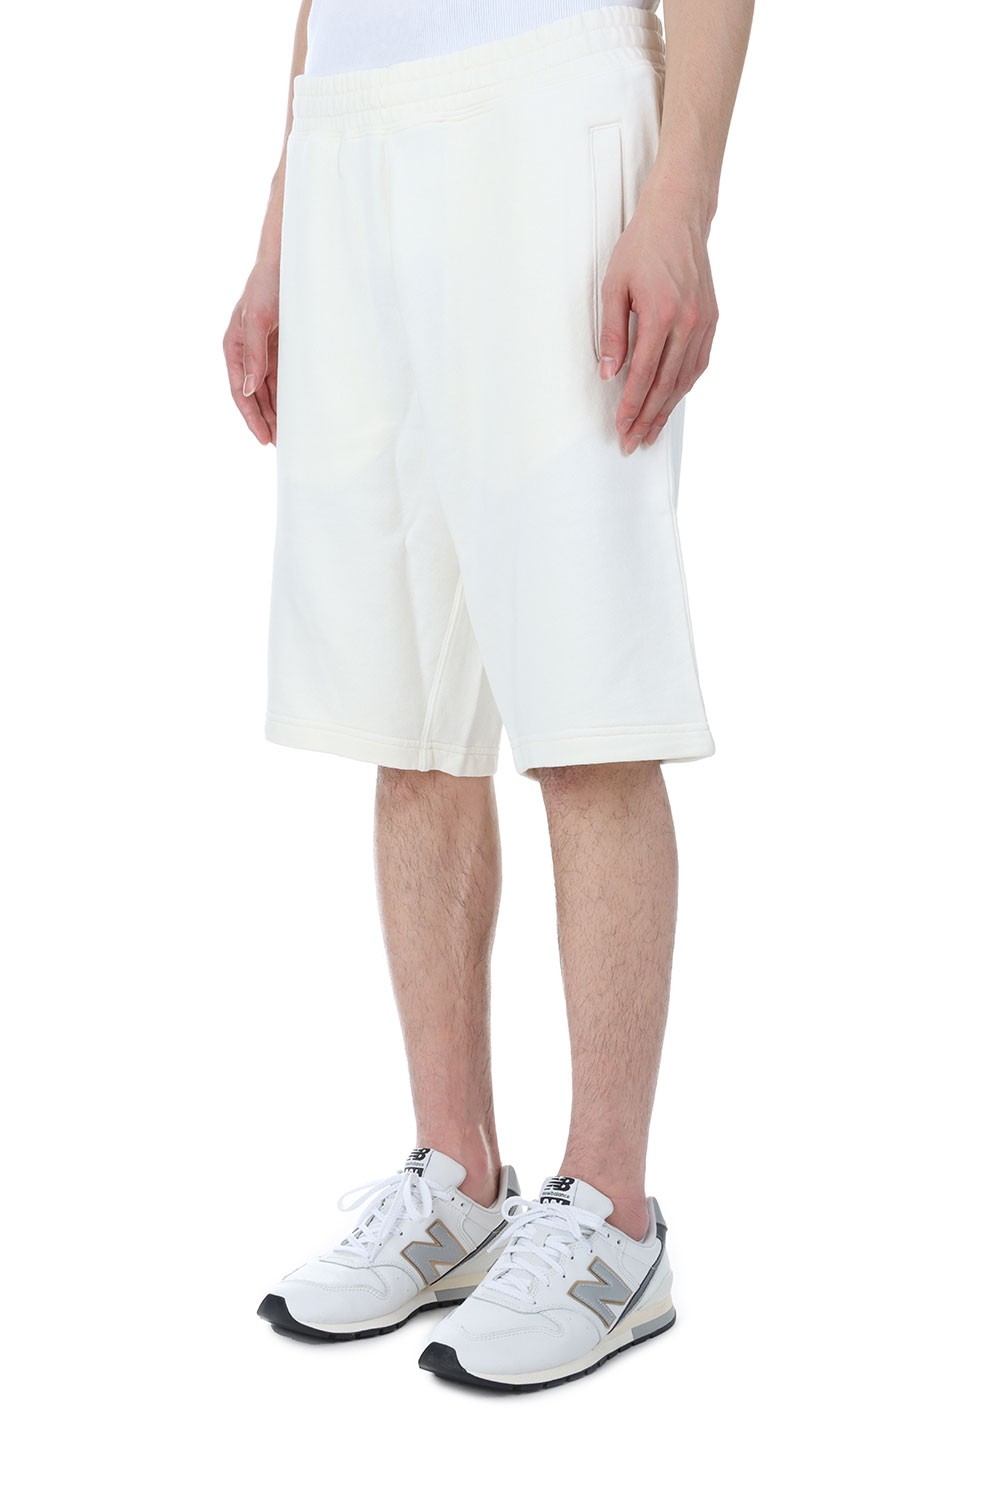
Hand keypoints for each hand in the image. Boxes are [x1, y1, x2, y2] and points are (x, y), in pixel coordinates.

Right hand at [223, 260, 279, 445]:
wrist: (287, 261)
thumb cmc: (267, 286)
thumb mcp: (257, 319)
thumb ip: (253, 354)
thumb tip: (248, 389)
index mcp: (233, 347)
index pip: (240, 392)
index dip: (251, 418)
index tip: (264, 439)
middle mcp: (246, 353)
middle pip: (253, 396)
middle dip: (265, 421)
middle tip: (280, 445)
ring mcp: (263, 352)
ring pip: (268, 391)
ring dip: (276, 412)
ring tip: (288, 435)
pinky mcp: (280, 348)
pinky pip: (282, 379)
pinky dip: (287, 396)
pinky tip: (295, 411)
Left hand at [598, 190, 717, 453]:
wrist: (678, 217)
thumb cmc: (642, 247)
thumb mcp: (613, 287)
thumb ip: (612, 333)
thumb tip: (609, 373)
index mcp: (662, 314)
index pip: (644, 375)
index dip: (631, 406)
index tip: (621, 427)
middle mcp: (688, 322)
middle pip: (666, 385)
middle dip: (647, 418)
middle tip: (634, 441)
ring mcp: (704, 322)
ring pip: (685, 380)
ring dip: (666, 410)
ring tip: (651, 431)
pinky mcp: (712, 320)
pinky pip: (698, 364)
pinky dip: (684, 388)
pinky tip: (671, 402)